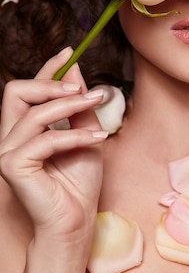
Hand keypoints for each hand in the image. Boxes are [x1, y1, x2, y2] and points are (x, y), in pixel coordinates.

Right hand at [0, 48, 106, 243]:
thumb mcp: (85, 133)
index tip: (69, 52)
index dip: (46, 68)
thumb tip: (75, 70)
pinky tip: (97, 140)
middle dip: (50, 83)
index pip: (27, 89)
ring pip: (34, 112)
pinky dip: (74, 136)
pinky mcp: (12, 166)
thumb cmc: (79, 181)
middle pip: (15, 91)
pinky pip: (45, 139)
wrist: (76, 221)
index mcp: (23, 128)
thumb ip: (78, 105)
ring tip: (96, 105)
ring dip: (70, 106)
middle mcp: (10, 136)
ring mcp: (7, 151)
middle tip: (81, 89)